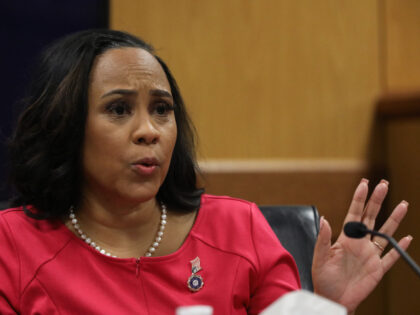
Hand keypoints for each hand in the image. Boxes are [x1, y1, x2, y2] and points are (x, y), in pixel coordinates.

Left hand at [311, 179, 412, 312]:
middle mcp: (359, 243)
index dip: (359, 199)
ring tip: (402, 204)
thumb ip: (323, 239)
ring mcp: (370, 255)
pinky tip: (406, 237)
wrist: (332, 298)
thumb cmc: (323, 278)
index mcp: (345, 238)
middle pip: (371, 217)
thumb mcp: (320, 258)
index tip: (364, 184)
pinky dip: (400, 248)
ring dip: (394, 219)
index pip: (354, 214)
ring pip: (385, 233)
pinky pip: (391, 256)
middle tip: (384, 185)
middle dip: (377, 201)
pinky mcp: (378, 269)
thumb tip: (324, 219)